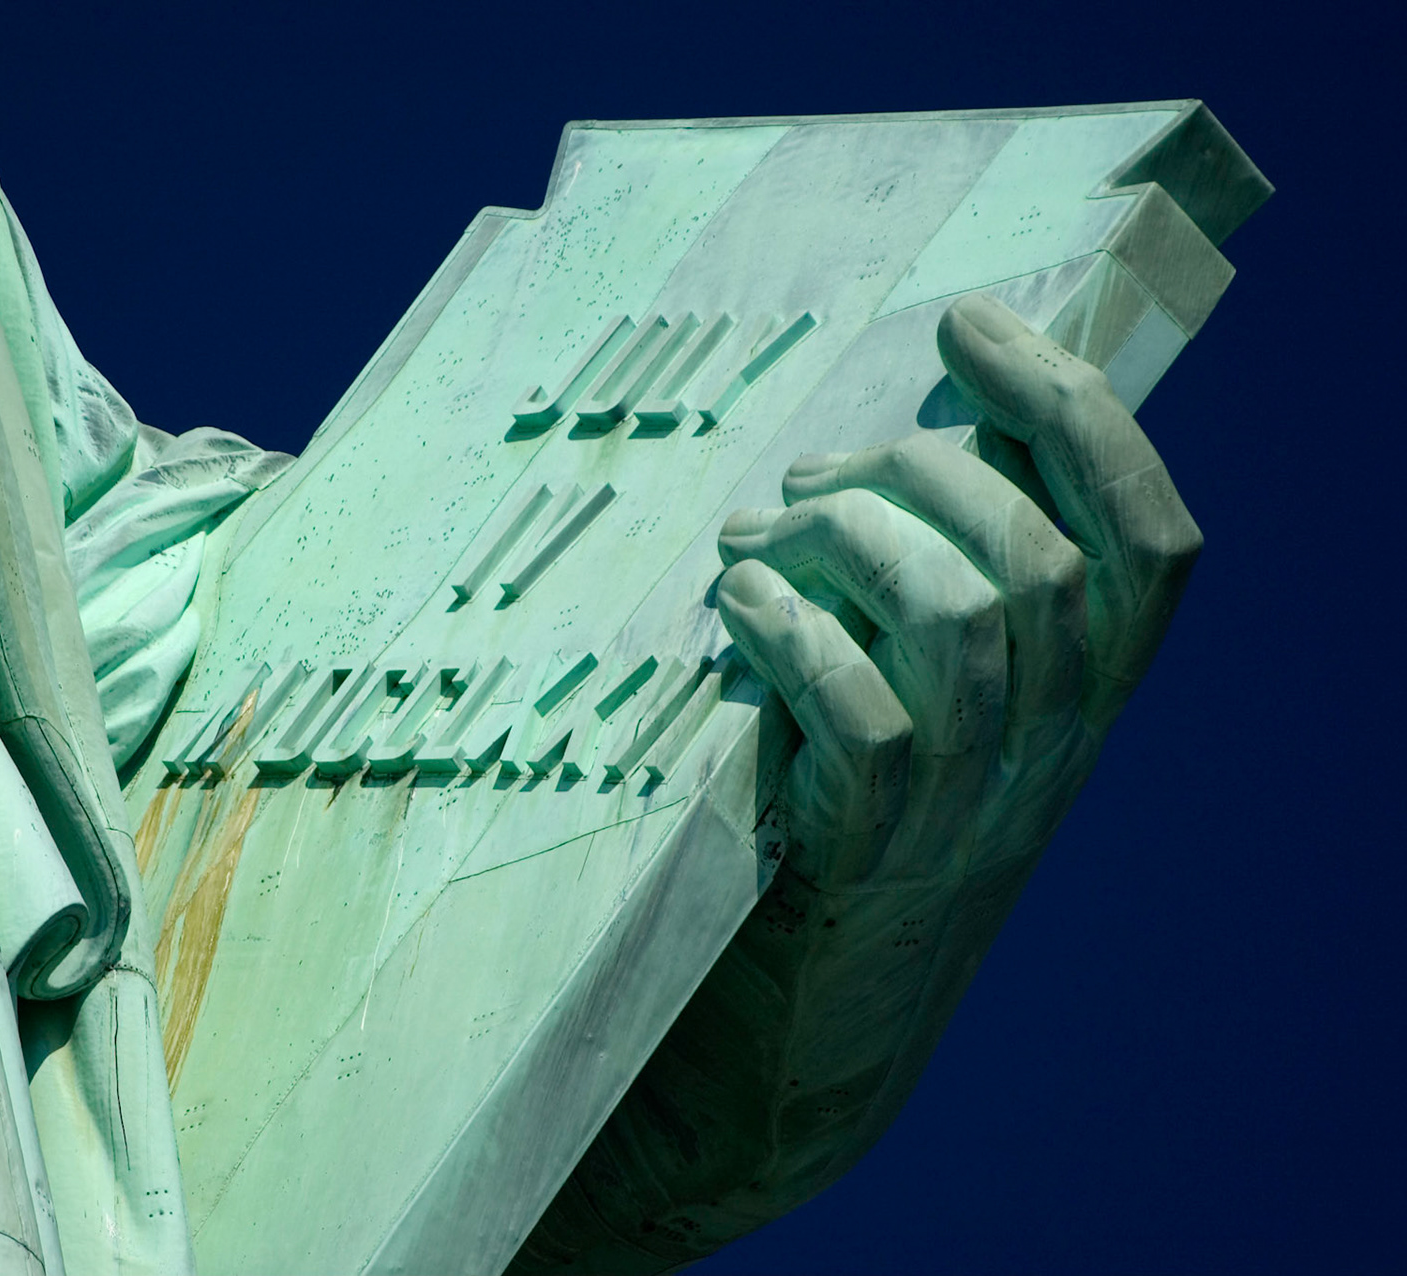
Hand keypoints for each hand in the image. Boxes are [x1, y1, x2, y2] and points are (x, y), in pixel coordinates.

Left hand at [717, 292, 1201, 888]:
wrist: (837, 973)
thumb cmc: (880, 778)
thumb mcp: (950, 673)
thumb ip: (957, 569)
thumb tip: (876, 452)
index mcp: (1093, 680)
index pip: (1149, 536)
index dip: (1071, 412)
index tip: (969, 325)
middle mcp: (1057, 737)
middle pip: (1036, 557)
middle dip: (910, 474)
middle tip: (804, 480)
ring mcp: (972, 798)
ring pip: (953, 621)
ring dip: (841, 544)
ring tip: (758, 538)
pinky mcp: (875, 843)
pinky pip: (863, 717)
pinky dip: (795, 637)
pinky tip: (739, 604)